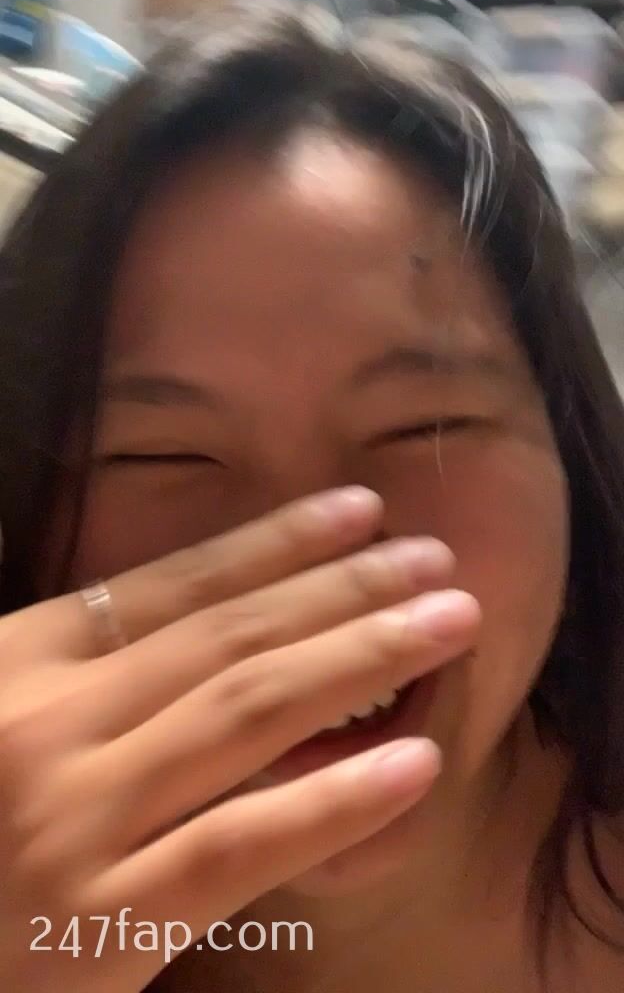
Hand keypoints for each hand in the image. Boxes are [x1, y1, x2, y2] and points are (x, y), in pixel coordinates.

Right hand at [0, 488, 479, 991]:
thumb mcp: (9, 714)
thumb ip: (92, 672)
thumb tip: (232, 620)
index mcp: (21, 661)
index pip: (171, 585)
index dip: (274, 542)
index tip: (359, 510)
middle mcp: (49, 722)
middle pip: (226, 637)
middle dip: (342, 589)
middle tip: (435, 557)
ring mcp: (73, 820)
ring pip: (244, 713)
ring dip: (361, 656)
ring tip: (449, 622)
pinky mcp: (99, 925)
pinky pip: (236, 846)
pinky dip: (332, 802)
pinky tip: (414, 766)